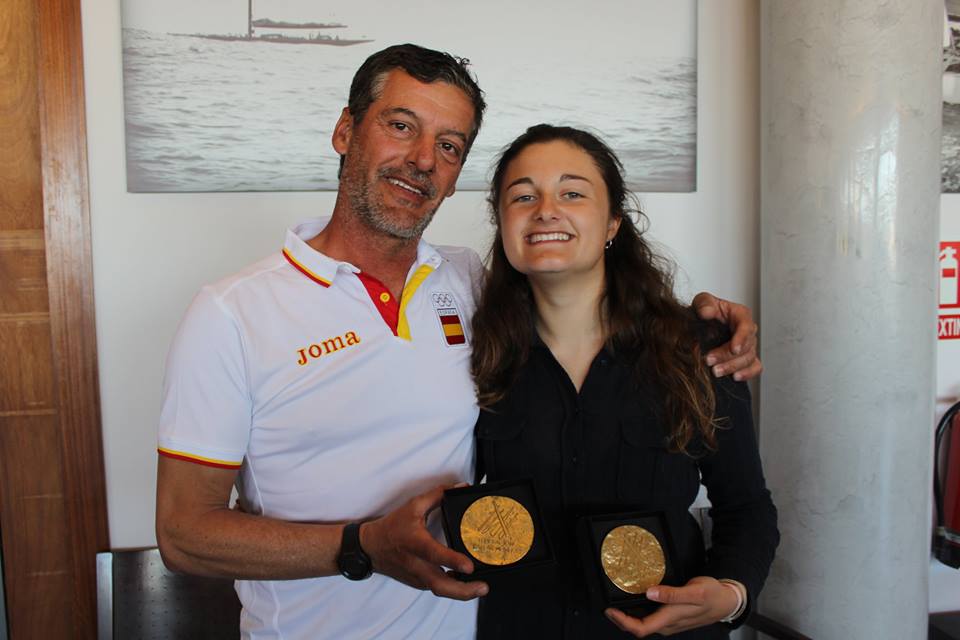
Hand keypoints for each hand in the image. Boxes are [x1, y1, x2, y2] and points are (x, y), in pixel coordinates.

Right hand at [359, 484, 487, 600]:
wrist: (371, 547)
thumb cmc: (391, 527)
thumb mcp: (413, 506)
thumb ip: (437, 495)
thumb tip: (460, 488)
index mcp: (415, 543)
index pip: (435, 554)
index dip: (452, 561)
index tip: (469, 566)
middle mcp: (416, 564)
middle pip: (440, 586)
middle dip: (463, 591)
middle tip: (483, 587)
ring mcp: (417, 576)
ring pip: (440, 590)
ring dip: (461, 592)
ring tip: (480, 587)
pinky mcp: (418, 583)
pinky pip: (438, 588)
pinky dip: (453, 589)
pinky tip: (466, 584)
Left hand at [604, 576, 739, 636]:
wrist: (727, 602)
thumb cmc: (712, 596)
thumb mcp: (695, 592)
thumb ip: (672, 594)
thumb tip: (651, 592)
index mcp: (670, 619)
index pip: (641, 628)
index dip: (622, 622)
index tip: (610, 611)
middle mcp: (668, 624)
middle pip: (638, 628)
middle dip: (621, 620)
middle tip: (608, 606)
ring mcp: (669, 622)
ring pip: (644, 624)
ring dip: (628, 617)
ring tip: (616, 603)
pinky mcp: (671, 617)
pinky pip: (650, 619)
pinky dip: (638, 613)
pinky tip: (634, 602)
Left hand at [691, 292, 760, 380]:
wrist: (701, 324)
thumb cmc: (705, 310)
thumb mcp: (702, 301)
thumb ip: (704, 303)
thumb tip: (707, 312)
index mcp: (740, 315)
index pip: (746, 327)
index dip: (741, 338)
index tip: (733, 348)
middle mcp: (747, 331)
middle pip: (747, 346)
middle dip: (728, 356)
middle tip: (709, 360)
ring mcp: (748, 345)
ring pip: (749, 359)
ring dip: (733, 367)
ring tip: (716, 371)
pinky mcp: (746, 358)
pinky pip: (755, 367)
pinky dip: (748, 374)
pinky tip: (735, 377)